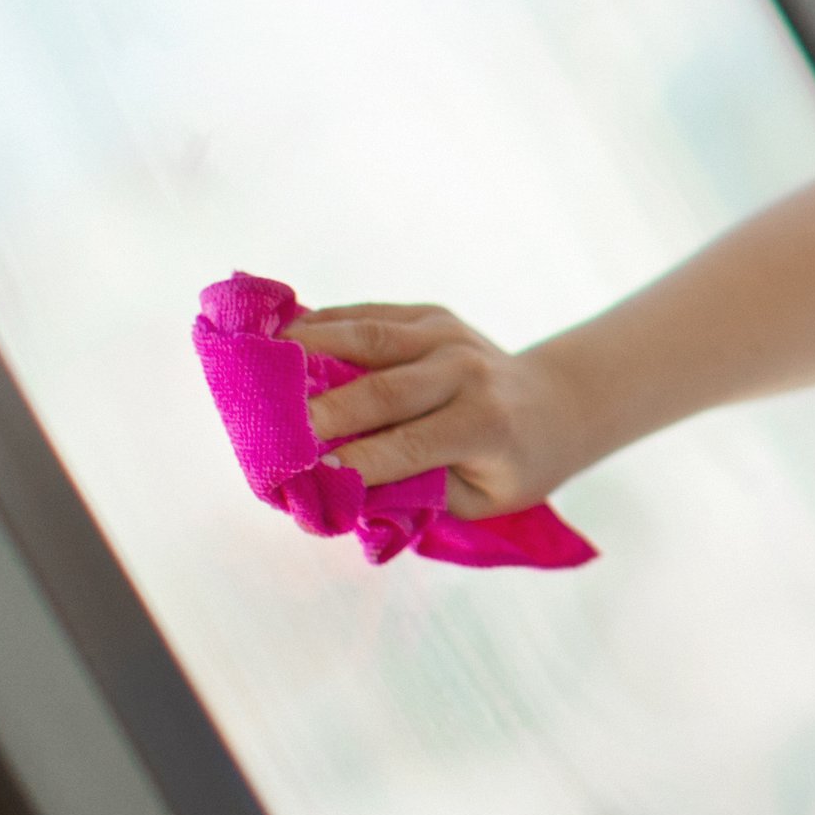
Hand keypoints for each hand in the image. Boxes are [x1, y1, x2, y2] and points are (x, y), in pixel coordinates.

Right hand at [293, 303, 586, 517]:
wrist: (555, 402)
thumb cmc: (513, 466)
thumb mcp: (480, 500)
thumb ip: (419, 495)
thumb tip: (344, 493)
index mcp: (484, 423)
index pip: (409, 445)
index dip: (355, 463)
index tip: (307, 477)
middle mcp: (465, 371)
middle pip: (382, 389)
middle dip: (321, 412)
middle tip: (268, 430)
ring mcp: (447, 335)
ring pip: (368, 338)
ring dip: (310, 351)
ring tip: (259, 365)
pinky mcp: (430, 314)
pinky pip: (368, 316)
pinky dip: (323, 325)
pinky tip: (282, 337)